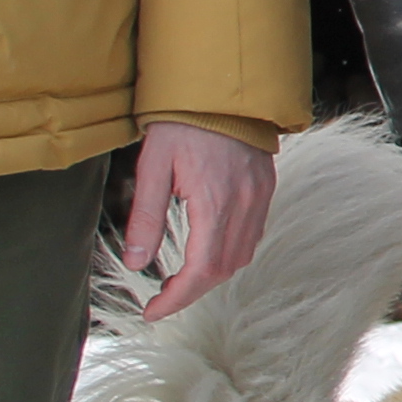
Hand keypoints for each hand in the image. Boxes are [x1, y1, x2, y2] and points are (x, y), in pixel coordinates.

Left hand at [123, 120, 276, 319]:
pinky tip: (207, 252)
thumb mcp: (152, 167)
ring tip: (181, 280)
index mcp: (215, 201)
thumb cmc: (183, 124)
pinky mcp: (265, 189)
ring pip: (243, 256)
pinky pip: (253, 236)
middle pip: (225, 269)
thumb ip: (145, 217)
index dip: (178, 298)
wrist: (222, 90)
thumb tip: (136, 263)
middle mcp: (245, 204)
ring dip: (212, 276)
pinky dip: (230, 255)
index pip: (202, 268)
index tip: (153, 311)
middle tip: (162, 299)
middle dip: (193, 291)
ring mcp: (260, 197)